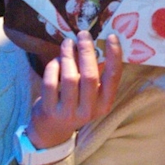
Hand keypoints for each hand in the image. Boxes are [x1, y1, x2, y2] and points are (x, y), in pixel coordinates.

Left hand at [27, 32, 122, 149]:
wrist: (52, 130)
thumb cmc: (76, 103)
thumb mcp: (90, 93)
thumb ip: (94, 72)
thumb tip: (96, 42)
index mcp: (104, 104)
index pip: (113, 77)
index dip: (114, 56)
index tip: (112, 37)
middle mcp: (89, 110)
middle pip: (90, 76)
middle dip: (87, 51)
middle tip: (83, 34)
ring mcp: (68, 112)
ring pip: (69, 77)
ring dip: (68, 55)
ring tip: (67, 44)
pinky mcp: (50, 110)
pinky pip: (51, 82)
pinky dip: (53, 67)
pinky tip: (56, 60)